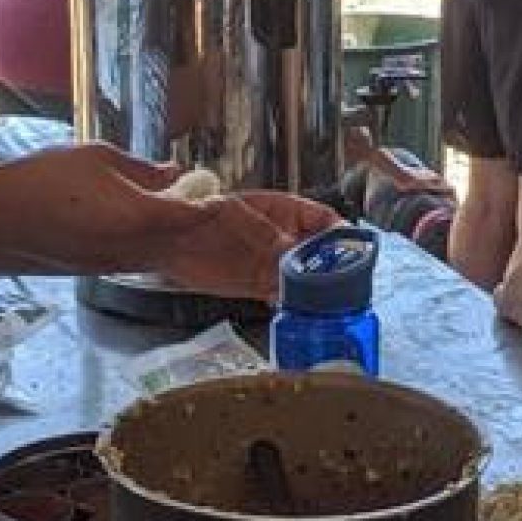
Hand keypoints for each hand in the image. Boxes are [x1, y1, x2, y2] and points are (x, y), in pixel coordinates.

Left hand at [155, 190, 338, 300]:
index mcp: (283, 210)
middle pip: (320, 251)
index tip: (353, 246)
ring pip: (305, 276)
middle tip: (349, 280)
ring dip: (317, 287)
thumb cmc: (200, 214)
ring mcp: (271, 262)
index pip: (323, 219)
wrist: (168, 240)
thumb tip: (293, 252)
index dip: (341, 232)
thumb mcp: (238, 216)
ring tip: (333, 299)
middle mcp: (282, 238)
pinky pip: (284, 295)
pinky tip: (304, 309)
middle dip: (335, 264)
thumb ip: (268, 235)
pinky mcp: (256, 285)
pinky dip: (294, 302)